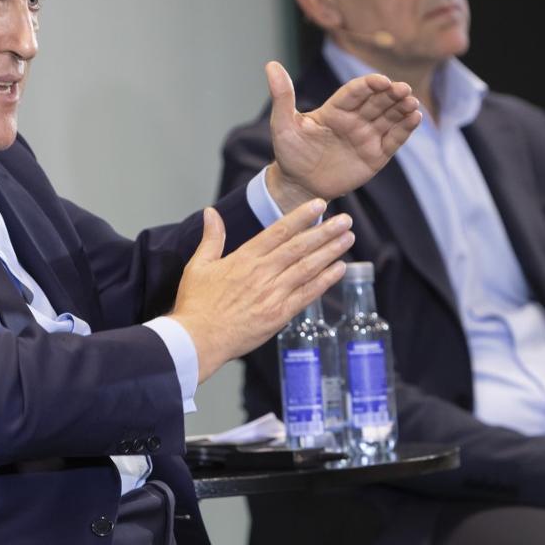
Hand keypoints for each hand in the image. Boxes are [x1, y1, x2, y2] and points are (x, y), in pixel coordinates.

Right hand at [169, 200, 352, 382]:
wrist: (197, 340)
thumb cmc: (196, 305)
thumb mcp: (198, 266)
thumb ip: (211, 238)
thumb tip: (211, 212)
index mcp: (244, 258)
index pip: (279, 231)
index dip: (301, 216)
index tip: (319, 204)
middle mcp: (262, 273)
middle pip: (300, 246)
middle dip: (325, 231)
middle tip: (345, 220)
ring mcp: (273, 294)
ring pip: (307, 267)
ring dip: (330, 251)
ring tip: (348, 238)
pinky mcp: (279, 314)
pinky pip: (307, 294)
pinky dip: (325, 280)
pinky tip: (339, 269)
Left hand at [264, 60, 421, 211]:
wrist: (299, 186)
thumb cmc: (289, 154)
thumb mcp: (282, 125)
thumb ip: (282, 97)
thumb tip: (271, 64)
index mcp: (335, 109)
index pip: (356, 92)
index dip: (369, 85)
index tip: (381, 80)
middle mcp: (354, 119)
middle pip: (377, 102)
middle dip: (391, 94)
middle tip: (404, 90)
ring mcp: (367, 136)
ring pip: (389, 118)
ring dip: (402, 108)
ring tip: (412, 103)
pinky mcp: (375, 156)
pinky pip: (394, 140)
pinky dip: (405, 129)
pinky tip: (415, 119)